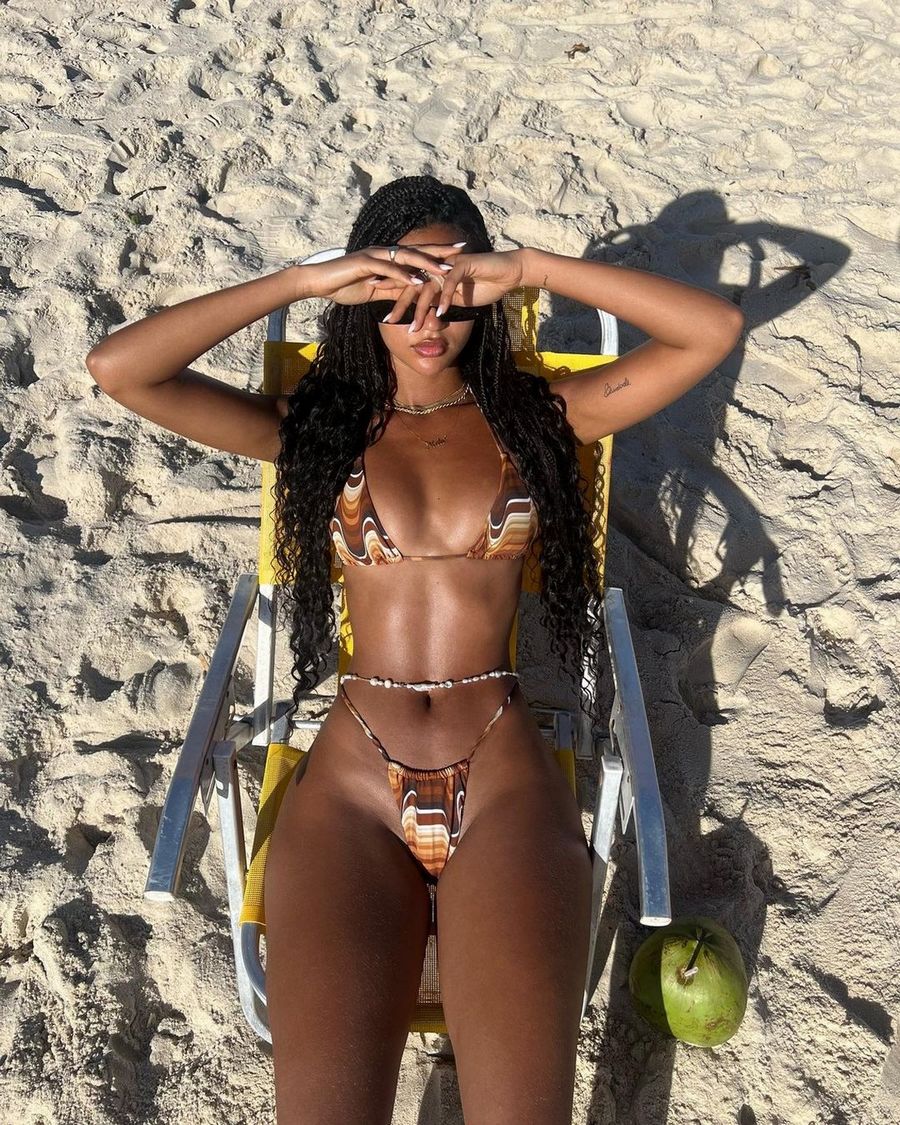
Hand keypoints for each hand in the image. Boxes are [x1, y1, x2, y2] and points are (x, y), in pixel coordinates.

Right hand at [298, 243, 466, 304]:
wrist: (320, 283)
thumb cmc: (345, 286)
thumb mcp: (375, 291)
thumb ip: (393, 290)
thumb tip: (411, 294)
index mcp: (388, 258)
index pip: (418, 253)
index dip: (438, 253)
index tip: (459, 253)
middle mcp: (384, 252)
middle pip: (418, 250)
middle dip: (441, 250)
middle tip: (463, 249)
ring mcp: (375, 255)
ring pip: (406, 258)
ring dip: (427, 263)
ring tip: (445, 269)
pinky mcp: (365, 263)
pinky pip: (388, 269)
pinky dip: (403, 275)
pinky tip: (417, 281)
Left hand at [371, 249, 526, 330]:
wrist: (508, 273)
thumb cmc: (485, 285)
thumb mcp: (459, 299)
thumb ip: (443, 303)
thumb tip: (429, 315)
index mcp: (434, 273)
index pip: (410, 286)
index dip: (395, 298)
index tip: (383, 312)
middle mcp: (437, 266)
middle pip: (413, 285)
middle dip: (400, 304)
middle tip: (387, 319)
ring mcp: (448, 264)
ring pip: (428, 287)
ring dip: (420, 310)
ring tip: (413, 328)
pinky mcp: (462, 264)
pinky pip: (449, 283)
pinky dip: (445, 300)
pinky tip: (440, 315)